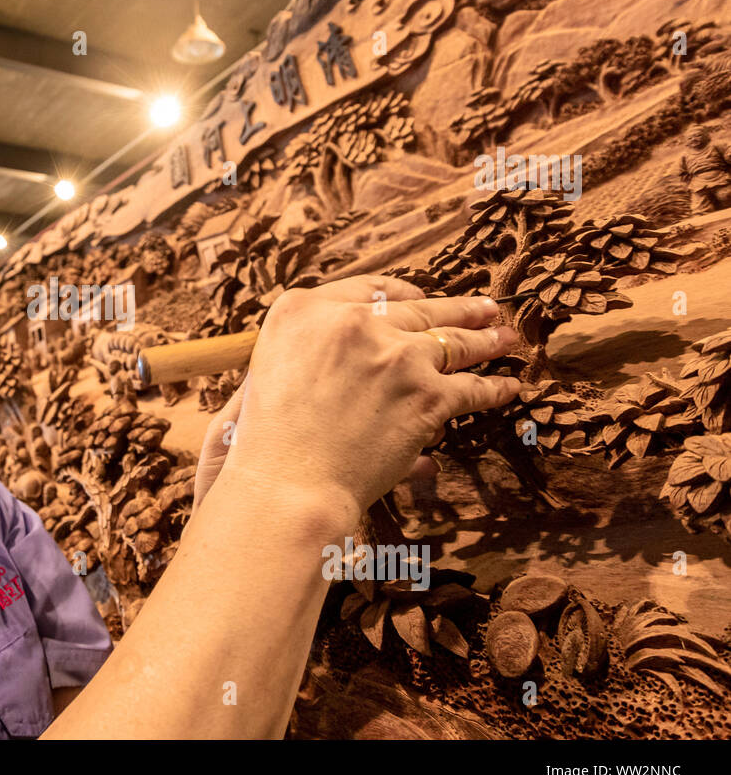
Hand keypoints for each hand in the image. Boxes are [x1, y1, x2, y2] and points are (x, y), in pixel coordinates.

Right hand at [196, 275, 520, 533]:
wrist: (288, 484)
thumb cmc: (267, 442)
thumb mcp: (267, 372)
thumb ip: (307, 348)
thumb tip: (349, 349)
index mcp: (303, 310)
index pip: (365, 289)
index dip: (401, 295)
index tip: (420, 298)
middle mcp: (351, 322)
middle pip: (416, 309)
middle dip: (456, 309)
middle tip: (483, 308)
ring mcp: (394, 354)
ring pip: (452, 341)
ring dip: (484, 340)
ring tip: (504, 338)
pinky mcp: (427, 393)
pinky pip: (470, 388)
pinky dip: (492, 390)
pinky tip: (507, 387)